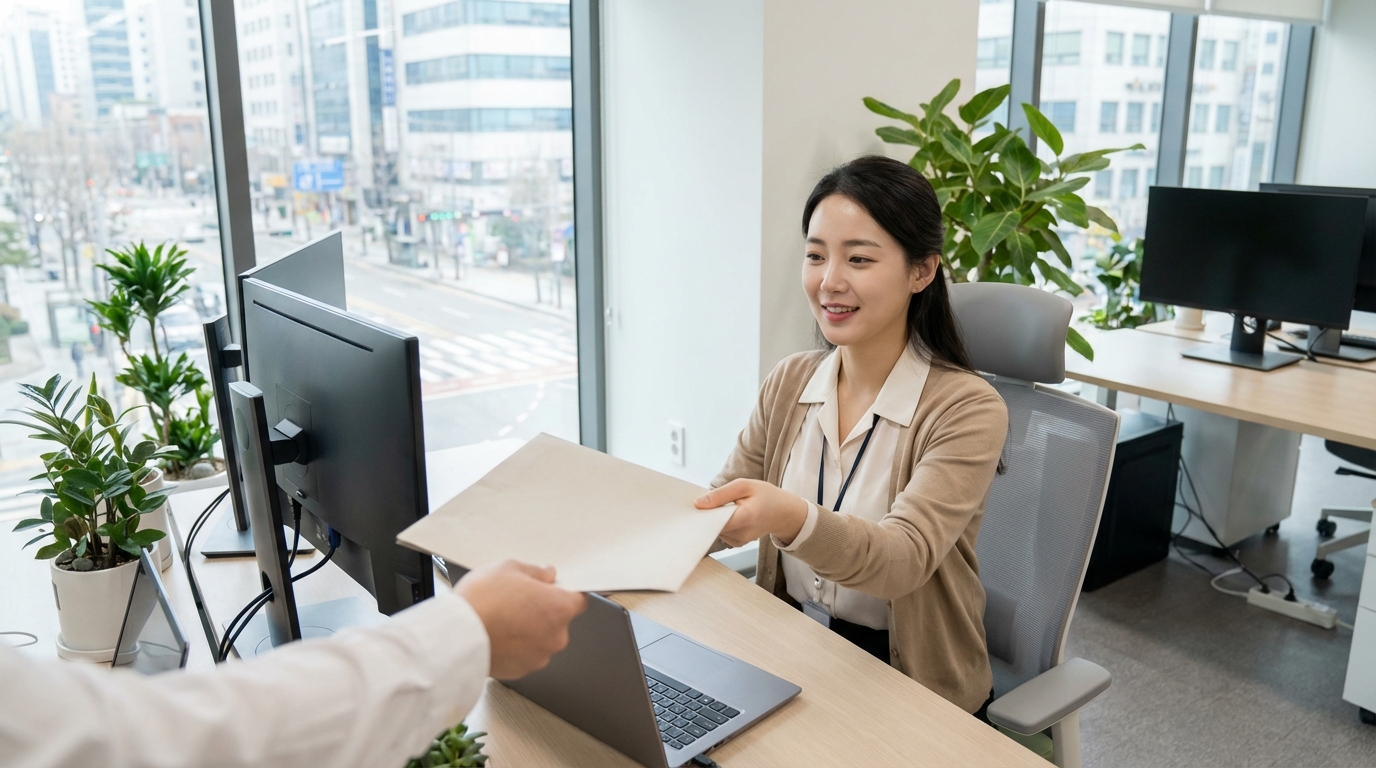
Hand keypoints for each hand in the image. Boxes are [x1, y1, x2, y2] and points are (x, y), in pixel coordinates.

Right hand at [454, 559, 587, 679]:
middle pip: (559, 620)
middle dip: (542, 611)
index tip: (552, 589)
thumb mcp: (509, 568)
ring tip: (502, 618)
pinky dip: (516, 646)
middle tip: (517, 600)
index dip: (564, 592)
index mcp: (559, 608)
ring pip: (541, 638)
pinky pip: (525, 654)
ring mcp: (539, 656)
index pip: (579, 599)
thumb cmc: (481, 602)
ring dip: (529, 630)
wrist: (455, 638)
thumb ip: (535, 571)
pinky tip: (497, 634)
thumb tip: (546, 575)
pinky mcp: (521, 670)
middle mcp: (556, 636)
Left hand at [694, 479, 809, 548]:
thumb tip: (698, 503)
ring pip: (715, 530)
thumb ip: (720, 494)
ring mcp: (738, 541)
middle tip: (709, 500)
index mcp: (744, 517)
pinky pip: (720, 532)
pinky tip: (727, 514)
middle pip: (712, 526)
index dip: (702, 513)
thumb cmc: (767, 496)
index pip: (713, 521)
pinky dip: (719, 523)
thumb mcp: (744, 485)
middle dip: (707, 514)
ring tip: (724, 505)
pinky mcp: (737, 543)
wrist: (784, 513)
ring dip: (714, 518)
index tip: (695, 505)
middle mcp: (740, 534)